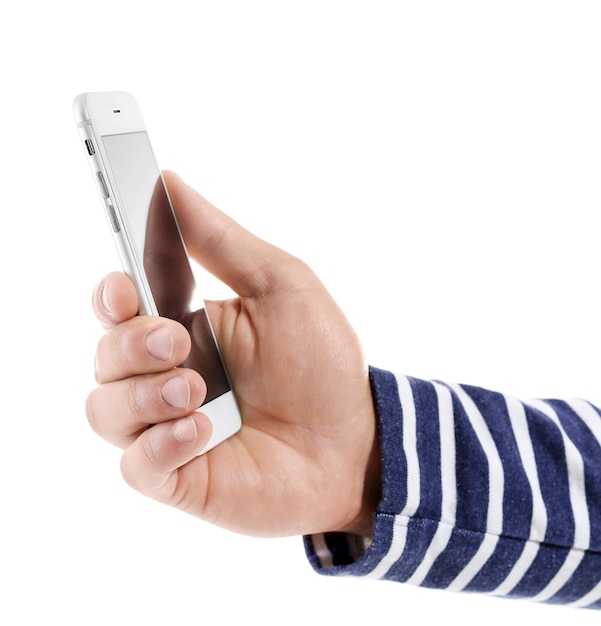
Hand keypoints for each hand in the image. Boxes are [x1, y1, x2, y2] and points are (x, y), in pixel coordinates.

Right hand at [86, 171, 379, 537]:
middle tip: (179, 342)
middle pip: (105, 354)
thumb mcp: (281, 286)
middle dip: (132, 345)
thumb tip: (169, 182)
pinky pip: (134, 463)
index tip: (125, 289)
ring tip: (198, 391)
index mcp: (185, 325)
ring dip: (145, 395)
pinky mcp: (176, 475)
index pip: (118, 306)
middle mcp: (167, 374)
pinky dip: (159, 445)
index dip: (109, 296)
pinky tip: (203, 433)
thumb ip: (220, 239)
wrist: (353, 441)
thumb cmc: (321, 364)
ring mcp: (168, 426)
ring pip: (105, 409)